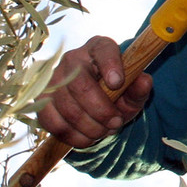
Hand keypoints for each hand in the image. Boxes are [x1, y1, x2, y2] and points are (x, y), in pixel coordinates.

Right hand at [37, 35, 152, 148]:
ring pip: (67, 108)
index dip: (110, 65)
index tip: (117, 83)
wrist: (95, 104)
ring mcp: (53, 78)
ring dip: (89, 127)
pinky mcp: (41, 100)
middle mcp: (73, 58)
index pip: (104, 50)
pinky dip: (73, 136)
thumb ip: (140, 88)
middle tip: (116, 123)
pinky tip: (87, 137)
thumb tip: (144, 81)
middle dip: (101, 112)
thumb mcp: (133, 93)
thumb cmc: (117, 94)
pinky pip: (53, 123)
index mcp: (99, 48)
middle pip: (81, 86)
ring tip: (103, 131)